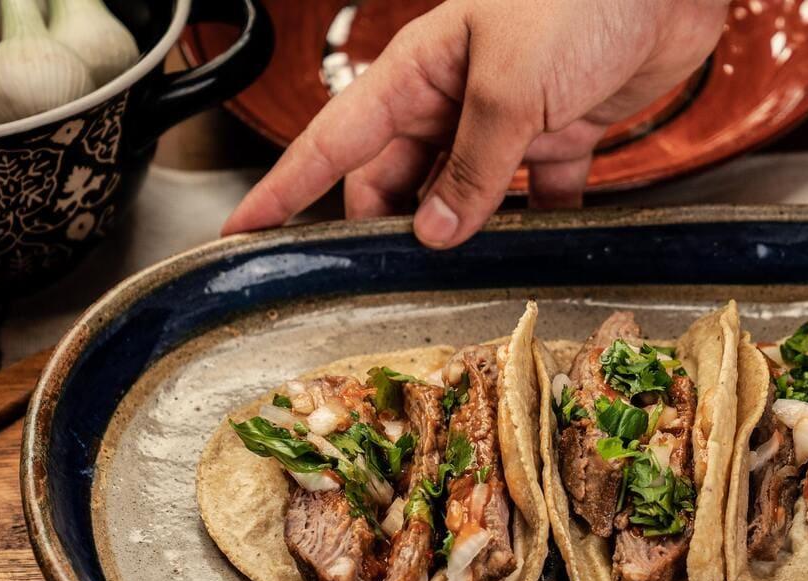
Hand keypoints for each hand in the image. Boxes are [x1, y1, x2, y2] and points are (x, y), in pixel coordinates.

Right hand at [223, 0, 728, 247]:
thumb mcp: (512, 84)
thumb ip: (473, 165)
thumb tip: (435, 232)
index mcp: (421, 71)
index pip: (335, 139)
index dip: (287, 188)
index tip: (248, 229)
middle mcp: (456, 99)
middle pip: (397, 180)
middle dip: (388, 230)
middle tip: (383, 282)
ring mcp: (508, 122)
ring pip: (462, 195)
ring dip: (460, 237)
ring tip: (456, 280)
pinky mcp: (559, 137)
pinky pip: (535, 197)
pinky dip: (533, 226)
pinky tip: (534, 254)